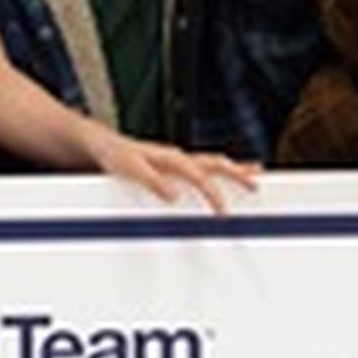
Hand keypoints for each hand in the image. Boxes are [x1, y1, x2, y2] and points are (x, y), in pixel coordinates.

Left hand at [88, 127, 260, 213]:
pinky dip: (223, 171)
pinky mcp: (175, 165)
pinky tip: (233, 175)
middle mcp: (177, 157)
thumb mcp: (129, 169)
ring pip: (214, 163)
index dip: (212, 194)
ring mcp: (178, 160)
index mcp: (169, 158)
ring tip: (255, 176)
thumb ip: (151, 180)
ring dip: (235, 170)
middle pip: (214, 164)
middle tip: (257, 186)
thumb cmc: (113, 155)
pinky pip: (205, 167)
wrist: (101, 144)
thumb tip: (174, 194)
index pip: (198, 176)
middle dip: (237, 174)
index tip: (223, 213)